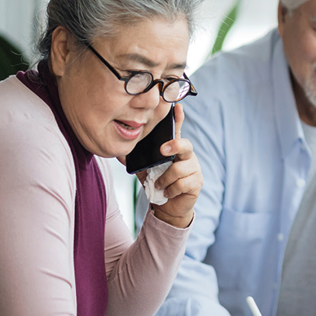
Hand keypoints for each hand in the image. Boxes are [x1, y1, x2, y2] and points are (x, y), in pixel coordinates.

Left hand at [138, 104, 201, 228]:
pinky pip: (182, 184)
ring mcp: (194, 169)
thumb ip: (135, 159)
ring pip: (179, 169)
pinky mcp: (197, 183)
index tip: (177, 107)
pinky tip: (167, 192)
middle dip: (174, 146)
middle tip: (163, 150)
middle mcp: (187, 156)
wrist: (167, 207)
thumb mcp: (144, 170)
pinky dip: (170, 190)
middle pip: (186, 145)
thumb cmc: (158, 184)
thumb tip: (118, 151)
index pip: (177, 130)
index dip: (178, 118)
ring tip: (159, 185)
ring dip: (164, 179)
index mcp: (174, 149)